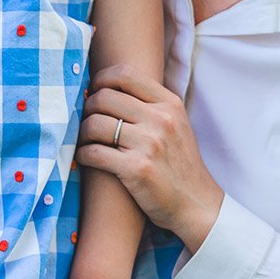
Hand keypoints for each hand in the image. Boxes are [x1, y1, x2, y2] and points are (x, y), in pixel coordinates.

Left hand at [77, 65, 225, 249]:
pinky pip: (93, 152)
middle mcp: (161, 120)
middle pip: (104, 97)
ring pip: (94, 124)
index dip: (101, 79)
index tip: (94, 91)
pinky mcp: (136, 168)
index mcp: (169, 104)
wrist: (197, 205)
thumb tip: (108, 87)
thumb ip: (150, 104)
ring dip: (82, 133)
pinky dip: (82, 154)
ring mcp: (149, 144)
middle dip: (87, 109)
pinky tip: (85, 157)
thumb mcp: (176, 125)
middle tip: (86, 121)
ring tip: (85, 141)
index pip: (125, 74)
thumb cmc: (180, 164)